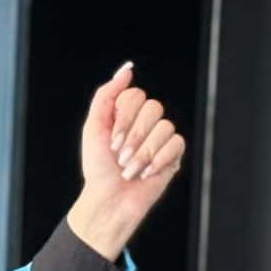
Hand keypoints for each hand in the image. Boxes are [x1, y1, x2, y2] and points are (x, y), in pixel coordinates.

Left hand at [67, 61, 186, 258]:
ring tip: (130, 170)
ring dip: (144, 153)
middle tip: (120, 157)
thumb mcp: (93, 127)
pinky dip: (159, 160)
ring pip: (166, 127)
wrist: (108, 201)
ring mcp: (160, 138)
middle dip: (134, 136)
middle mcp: (144, 122)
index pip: (136, 96)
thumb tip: (127, 69)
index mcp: (125, 113)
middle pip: (154, 108)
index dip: (125, 118)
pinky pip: (177, 143)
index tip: (112, 141)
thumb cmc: (98, 168)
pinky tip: (146, 173)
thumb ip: (107, 95)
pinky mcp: (173, 155)